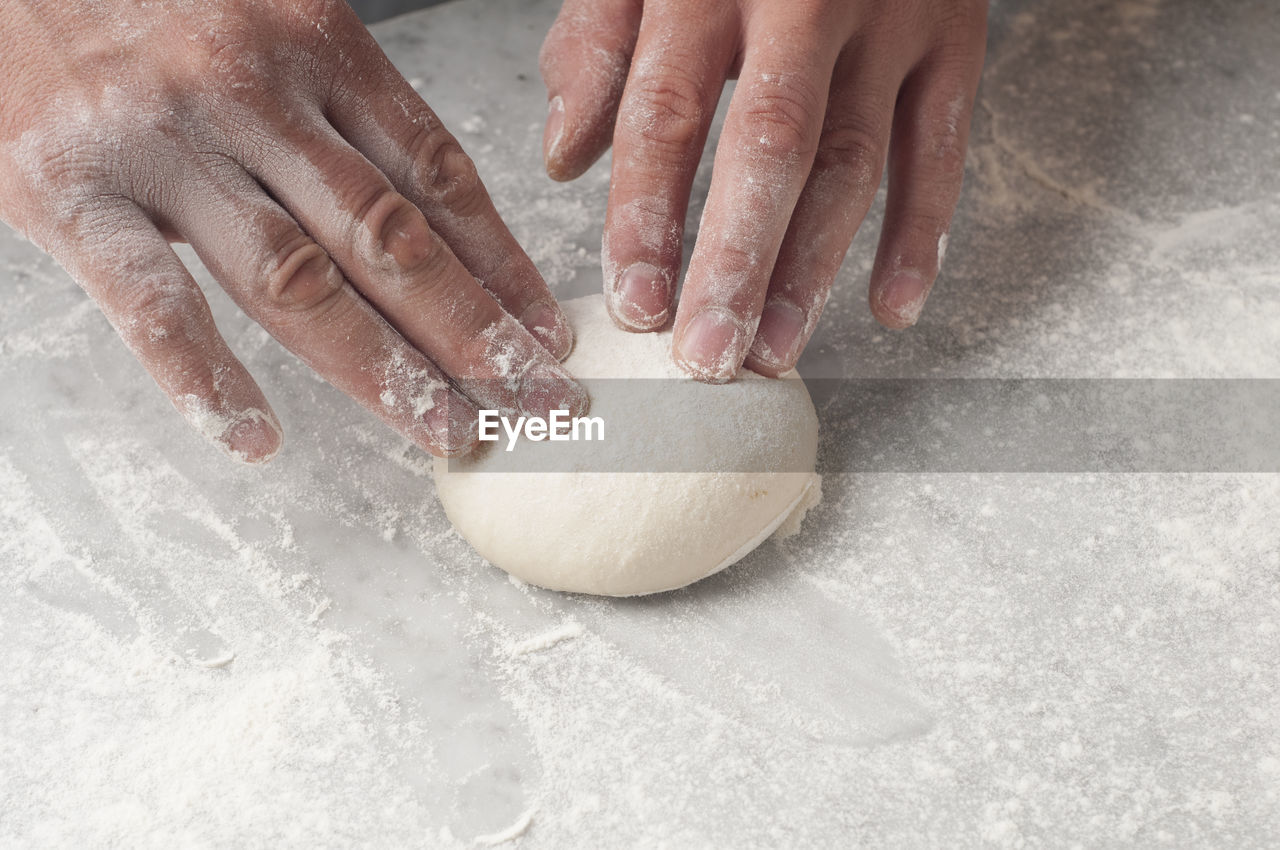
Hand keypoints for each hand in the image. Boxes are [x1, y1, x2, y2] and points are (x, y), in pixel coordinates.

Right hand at [0, 0, 584, 462]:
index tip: (546, 335)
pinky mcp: (66, 188)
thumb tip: (433, 232)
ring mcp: (163, 143)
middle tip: (541, 404)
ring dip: (384, 368)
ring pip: (296, 278)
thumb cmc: (150, 2)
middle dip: (476, 333)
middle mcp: (252, 92)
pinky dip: (203, 377)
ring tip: (450, 431)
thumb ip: (343, 118)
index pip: (437, 176)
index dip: (502, 264)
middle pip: (388, 237)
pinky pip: (148, 298)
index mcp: (317, 45)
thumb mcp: (269, 28)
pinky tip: (255, 437)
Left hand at [540, 0, 987, 379]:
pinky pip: (942, 145)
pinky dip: (923, 231)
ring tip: (775, 351)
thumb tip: (566, 157)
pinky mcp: (955, 36)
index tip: (634, 304)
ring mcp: (890, 18)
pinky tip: (893, 306)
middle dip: (735, 261)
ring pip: (854, 160)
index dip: (647, 216)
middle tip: (708, 355)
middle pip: (768, 148)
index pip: (666, 112)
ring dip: (814, 267)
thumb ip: (599, 42)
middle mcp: (804, 0)